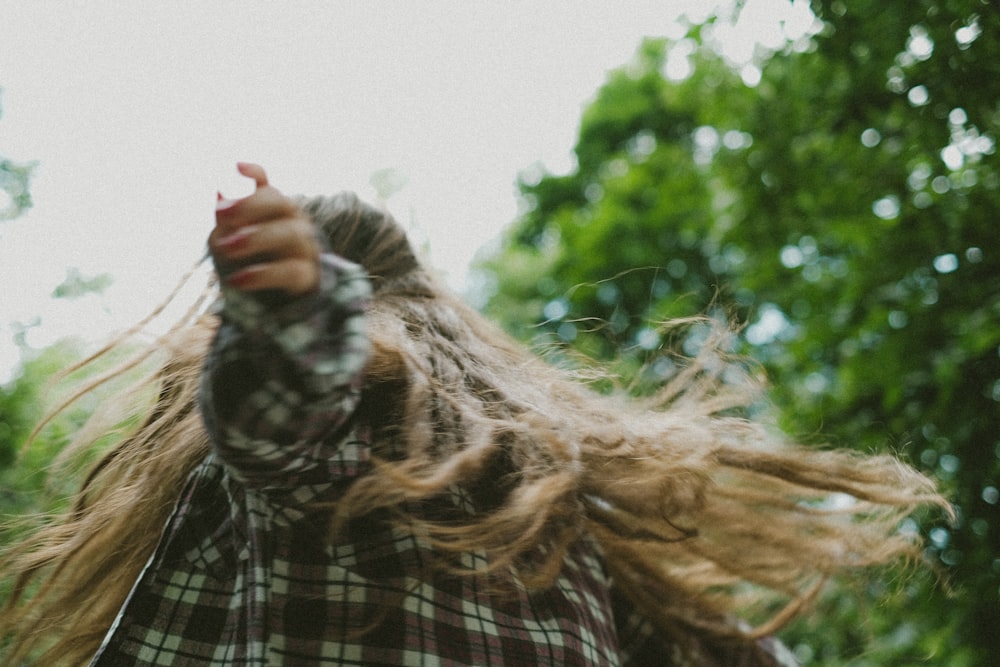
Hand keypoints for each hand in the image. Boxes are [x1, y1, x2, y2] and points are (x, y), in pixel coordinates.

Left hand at [209, 163, 319, 295]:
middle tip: (220, 213)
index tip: (236, 168)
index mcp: (276, 209)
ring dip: (256, 237)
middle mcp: (294, 221)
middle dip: (250, 205)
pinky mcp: (307, 275)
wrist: (286, 299)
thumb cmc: (256, 262)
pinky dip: (263, 275)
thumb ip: (227, 220)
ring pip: (289, 234)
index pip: (268, 188)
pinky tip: (238, 280)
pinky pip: (290, 271)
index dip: (254, 174)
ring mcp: (304, 247)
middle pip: (281, 203)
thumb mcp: (236, 239)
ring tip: (226, 248)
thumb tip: (220, 193)